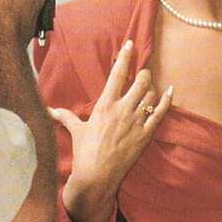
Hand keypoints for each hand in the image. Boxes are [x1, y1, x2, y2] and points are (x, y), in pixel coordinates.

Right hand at [51, 40, 172, 197]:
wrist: (96, 177)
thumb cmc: (84, 154)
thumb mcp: (75, 131)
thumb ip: (65, 117)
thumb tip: (50, 111)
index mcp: (104, 106)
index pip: (117, 74)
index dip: (125, 57)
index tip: (130, 44)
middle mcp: (122, 110)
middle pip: (141, 81)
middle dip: (143, 73)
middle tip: (142, 73)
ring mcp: (136, 123)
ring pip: (151, 95)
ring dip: (151, 88)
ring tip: (148, 88)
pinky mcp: (145, 135)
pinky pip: (160, 113)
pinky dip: (167, 100)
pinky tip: (170, 91)